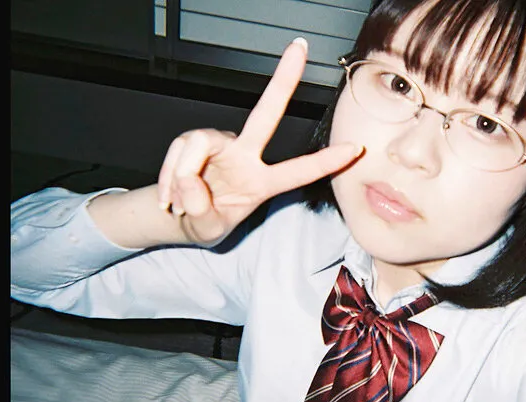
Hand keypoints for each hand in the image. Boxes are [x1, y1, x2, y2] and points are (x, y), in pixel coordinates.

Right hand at [157, 38, 360, 245]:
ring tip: (179, 206)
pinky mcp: (194, 140)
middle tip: (300, 48)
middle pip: (266, 113)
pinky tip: (169, 200)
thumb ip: (204, 213)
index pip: (298, 171)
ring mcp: (220, 144)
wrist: (176, 218)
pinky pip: (180, 152)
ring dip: (182, 176)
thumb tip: (191, 182)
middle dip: (284, 80)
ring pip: (199, 144)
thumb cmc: (204, 221)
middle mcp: (245, 155)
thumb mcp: (208, 230)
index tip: (356, 148)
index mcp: (262, 183)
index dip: (326, 162)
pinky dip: (169, 179)